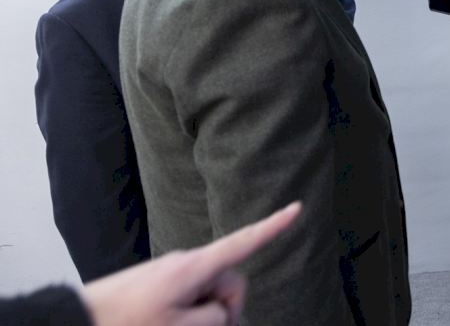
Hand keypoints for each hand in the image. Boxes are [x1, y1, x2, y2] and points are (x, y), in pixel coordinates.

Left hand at [81, 201, 300, 325]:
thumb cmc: (127, 323)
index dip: (274, 227)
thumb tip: (222, 312)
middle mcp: (189, 263)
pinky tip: (169, 321)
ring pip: (209, 294)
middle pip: (229, 282)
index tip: (297, 208)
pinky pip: (190, 297)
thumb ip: (214, 318)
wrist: (80, 318)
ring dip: (202, 315)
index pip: (244, 243)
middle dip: (223, 309)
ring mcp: (175, 273)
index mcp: (196, 267)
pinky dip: (188, 314)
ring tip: (171, 324)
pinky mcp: (163, 284)